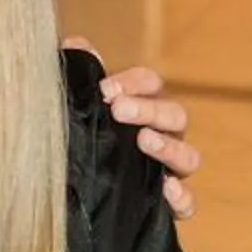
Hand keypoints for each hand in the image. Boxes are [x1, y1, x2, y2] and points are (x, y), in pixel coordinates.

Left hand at [64, 41, 200, 219]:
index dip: (135, 82)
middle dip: (149, 109)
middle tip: (119, 110)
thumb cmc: (71, 141)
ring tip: (143, 141)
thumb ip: (75, 76)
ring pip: (189, 157)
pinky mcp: (163, 206)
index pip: (150, 84)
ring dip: (169, 147)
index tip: (107, 90)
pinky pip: (187, 203)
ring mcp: (165, 171)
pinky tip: (165, 189)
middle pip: (174, 115)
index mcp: (138, 108)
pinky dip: (182, 197)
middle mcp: (159, 136)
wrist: (62, 191)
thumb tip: (75, 45)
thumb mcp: (68, 108)